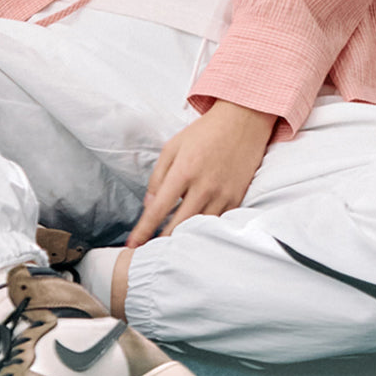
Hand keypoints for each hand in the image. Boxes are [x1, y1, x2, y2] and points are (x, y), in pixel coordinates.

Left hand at [126, 99, 277, 247]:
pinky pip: (218, 223)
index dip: (144, 230)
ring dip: (183, 240)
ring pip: (199, 229)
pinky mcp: (237, 198)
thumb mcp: (173, 147)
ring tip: (168, 250)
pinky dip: (205, 232)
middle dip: (161, 242)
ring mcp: (223, 194)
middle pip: (178, 226)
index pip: (159, 209)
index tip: (132, 245)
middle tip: (148, 254)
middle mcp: (204, 186)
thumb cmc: (204, 132)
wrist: (242, 121)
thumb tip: (149, 205)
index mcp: (184, 171)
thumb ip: (158, 176)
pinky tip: (194, 237)